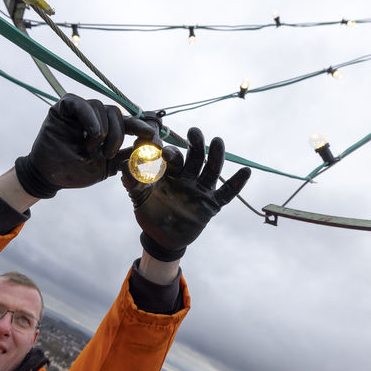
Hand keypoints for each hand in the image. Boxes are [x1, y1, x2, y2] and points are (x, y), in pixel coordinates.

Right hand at [15, 94, 153, 197]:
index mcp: (106, 129)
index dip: (140, 127)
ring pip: (102, 108)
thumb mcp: (107, 167)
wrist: (50, 177)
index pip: (128, 123)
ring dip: (102, 131)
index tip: (151, 135)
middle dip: (118, 134)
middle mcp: (94, 117)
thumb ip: (125, 157)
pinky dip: (90, 118)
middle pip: (117, 113)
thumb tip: (149, 151)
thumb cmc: (76, 171)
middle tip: (109, 154)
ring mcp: (80, 110)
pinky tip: (94, 133)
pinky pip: (81, 104)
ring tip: (91, 149)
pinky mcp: (64, 107)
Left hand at [122, 127, 250, 260]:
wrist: (161, 238)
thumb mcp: (139, 197)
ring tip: (218, 141)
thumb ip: (132, 181)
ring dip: (215, 156)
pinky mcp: (211, 204)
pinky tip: (246, 171)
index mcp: (170, 172)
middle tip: (194, 132)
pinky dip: (237, 183)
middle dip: (195, 144)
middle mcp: (188, 177)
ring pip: (211, 170)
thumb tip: (123, 165)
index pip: (173, 157)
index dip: (170, 151)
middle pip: (195, 157)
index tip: (163, 148)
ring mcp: (201, 190)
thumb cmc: (149, 213)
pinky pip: (227, 193)